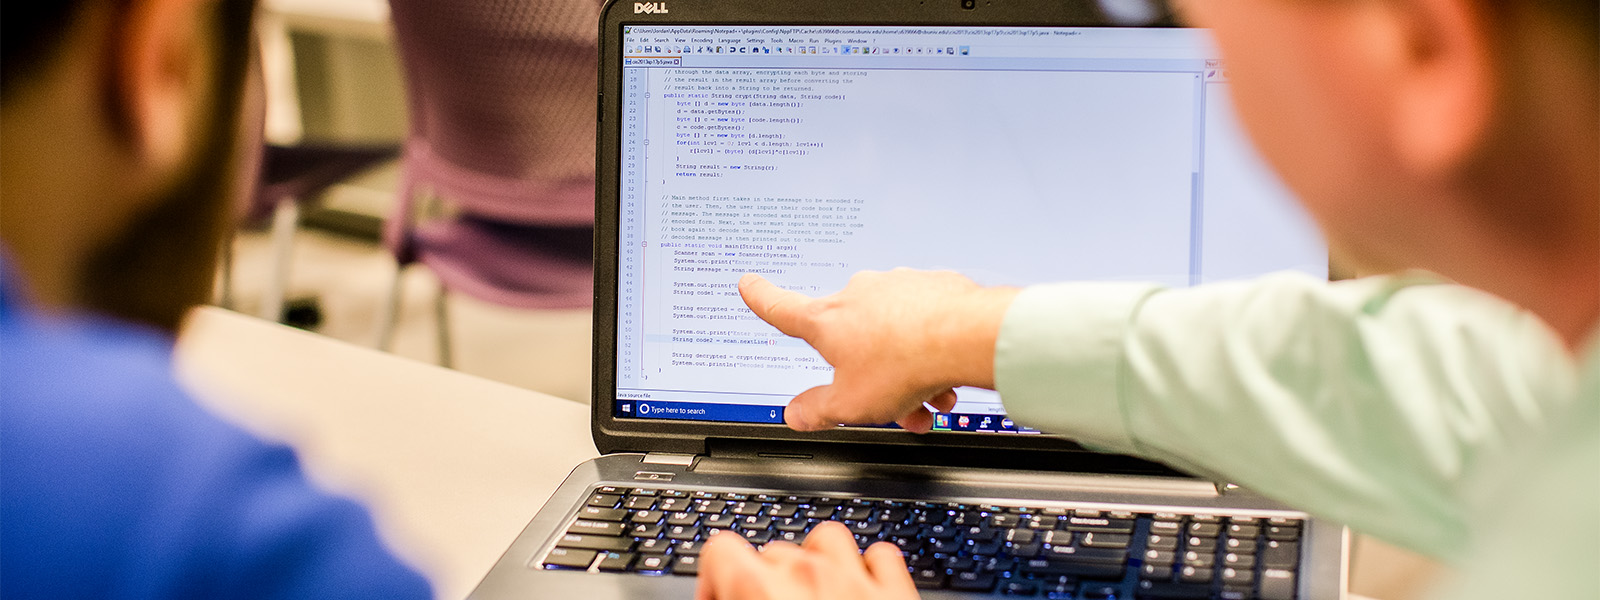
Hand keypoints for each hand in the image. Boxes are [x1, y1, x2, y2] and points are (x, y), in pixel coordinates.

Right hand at [695, 521, 919, 599]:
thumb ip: (730, 597)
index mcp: (763, 588)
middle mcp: (809, 574)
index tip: (719, 598)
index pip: (720, 551)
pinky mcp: (896, 592)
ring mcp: (856, 578)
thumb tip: (717, 594)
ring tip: (813, 593)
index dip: (714, 577)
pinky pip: (881, 556)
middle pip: (774, 551)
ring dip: (816, 562)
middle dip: (766, 579)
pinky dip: (871, 566)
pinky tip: (862, 586)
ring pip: (826, 539)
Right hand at [738, 269, 1018, 431]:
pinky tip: (947, 378)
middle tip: (888, 406)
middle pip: (852, 341)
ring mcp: (898, 287)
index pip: (781, 308)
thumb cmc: (905, 363)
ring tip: (928, 402)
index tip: (749, 284)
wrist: (966, 336)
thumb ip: (818, 410)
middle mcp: (860, 294)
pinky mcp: (933, 287)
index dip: (760, 298)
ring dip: (906, 371)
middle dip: (869, 375)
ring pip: (893, 336)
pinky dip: (931, 352)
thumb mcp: (850, 404)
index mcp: (828, 320)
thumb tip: (795, 414)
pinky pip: (924, 324)